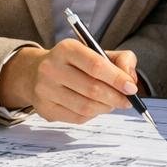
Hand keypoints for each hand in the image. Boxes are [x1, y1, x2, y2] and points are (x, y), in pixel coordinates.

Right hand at [0, 40, 139, 124]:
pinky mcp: (45, 109)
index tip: (132, 88)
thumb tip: (130, 79)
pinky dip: (93, 115)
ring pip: (86, 107)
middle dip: (116, 97)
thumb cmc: (73, 62)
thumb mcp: (96, 51)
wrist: (35, 72)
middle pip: (92, 89)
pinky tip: (96, 108)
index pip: (96, 65)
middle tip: (127, 100)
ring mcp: (45, 90)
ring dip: (106, 108)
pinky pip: (77, 118)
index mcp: (66, 49)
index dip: (117, 79)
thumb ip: (120, 59)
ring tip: (112, 103)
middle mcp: (52, 68)